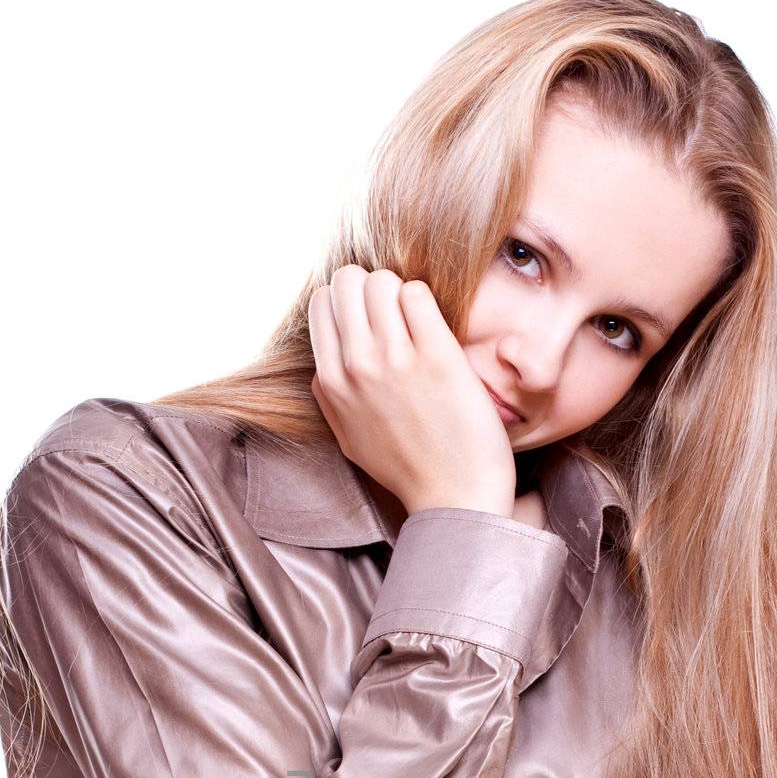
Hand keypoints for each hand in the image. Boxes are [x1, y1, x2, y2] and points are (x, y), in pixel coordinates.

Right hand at [308, 265, 516, 518]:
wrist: (454, 497)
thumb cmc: (406, 470)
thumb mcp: (349, 439)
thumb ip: (330, 399)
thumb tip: (325, 367)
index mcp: (332, 382)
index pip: (322, 302)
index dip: (349, 302)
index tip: (370, 321)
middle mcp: (357, 365)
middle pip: (348, 280)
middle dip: (372, 289)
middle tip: (395, 317)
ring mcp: (396, 359)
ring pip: (382, 281)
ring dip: (400, 292)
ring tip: (416, 323)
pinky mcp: (437, 356)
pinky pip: (417, 293)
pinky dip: (424, 302)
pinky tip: (434, 329)